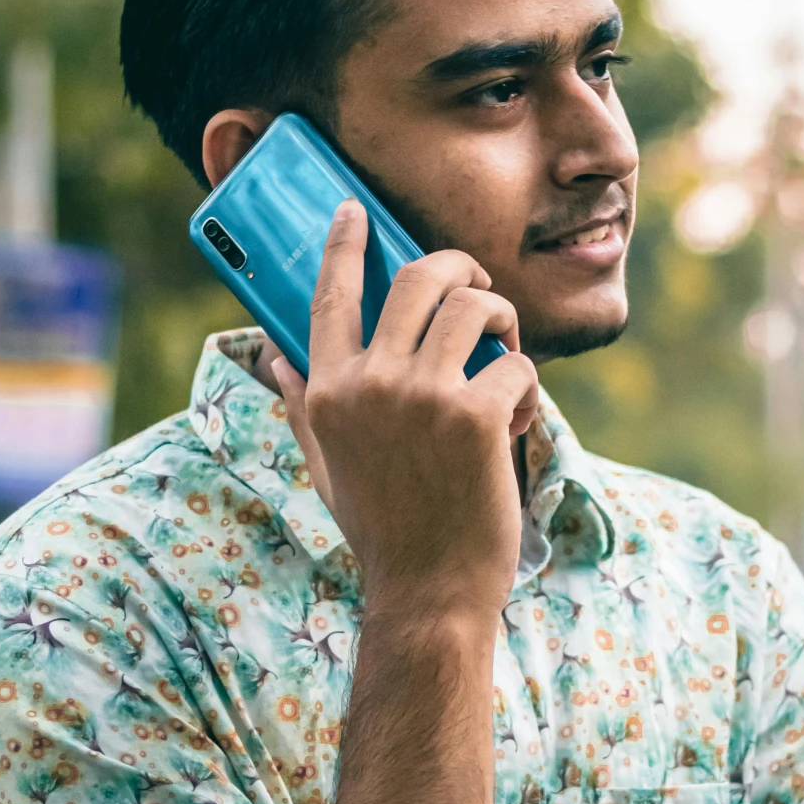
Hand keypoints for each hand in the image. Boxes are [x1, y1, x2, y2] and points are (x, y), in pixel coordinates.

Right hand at [270, 200, 539, 621]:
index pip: (330, 297)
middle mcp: (371, 384)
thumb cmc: (385, 532)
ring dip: (503, 319)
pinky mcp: (477, 417)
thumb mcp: (329, 467)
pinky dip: (528, 389)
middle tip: (478, 286)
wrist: (429, 592)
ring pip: (476, 307)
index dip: (344, 246)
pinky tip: (517, 425)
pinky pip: (517, 365)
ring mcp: (423, 397)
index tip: (353, 212)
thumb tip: (276, 362)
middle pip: (419, 277)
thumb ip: (306, 408)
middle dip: (459, 268)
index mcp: (330, 392)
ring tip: (506, 352)